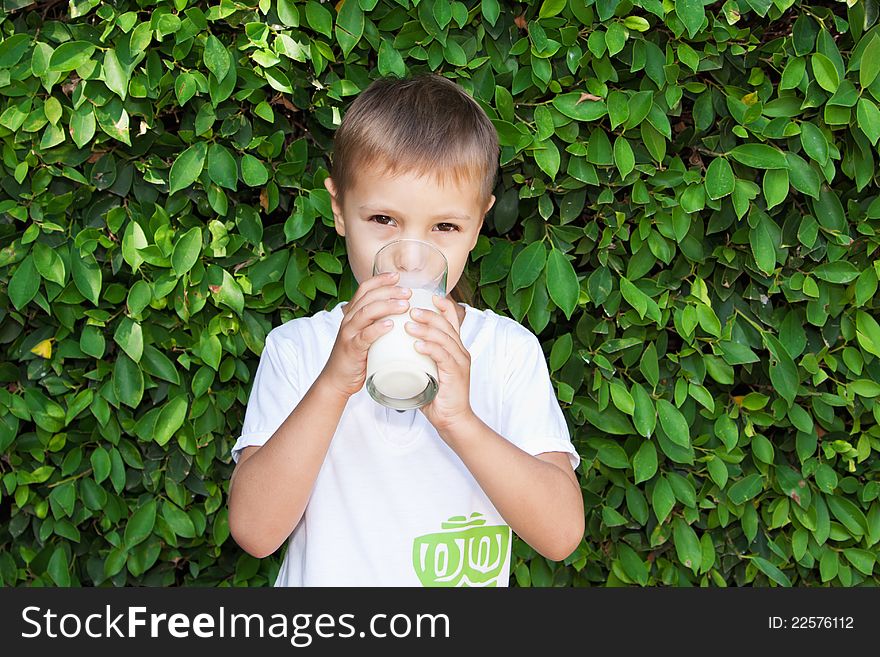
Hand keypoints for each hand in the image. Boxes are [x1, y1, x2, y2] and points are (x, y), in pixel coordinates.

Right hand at [319, 271, 411, 398]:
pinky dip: (377, 329)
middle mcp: (349, 320)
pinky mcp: (352, 349)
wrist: (337, 380)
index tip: (397, 275)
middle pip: (368, 297)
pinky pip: (364, 336)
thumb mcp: (366, 334)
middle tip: (408, 292)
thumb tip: (404, 313)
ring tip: (404, 305)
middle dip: (389, 291)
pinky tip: (390, 325)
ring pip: (367, 312)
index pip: (364, 289)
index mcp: (353, 314)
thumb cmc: (357, 356)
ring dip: (387, 306)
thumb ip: (378, 323)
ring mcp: (349, 334)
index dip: (380, 280)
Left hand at [405, 294, 474, 432]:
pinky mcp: (456, 374)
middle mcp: (460, 350)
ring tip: (408, 324)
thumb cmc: (436, 396)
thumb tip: (393, 347)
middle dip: (427, 313)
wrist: (452, 420)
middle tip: (409, 309)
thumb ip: (415, 358)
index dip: (440, 305)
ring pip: (444, 337)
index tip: (424, 296)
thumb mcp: (426, 370)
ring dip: (426, 328)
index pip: (451, 318)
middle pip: (446, 323)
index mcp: (454, 347)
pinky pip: (443, 356)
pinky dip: (430, 348)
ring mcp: (459, 362)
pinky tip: (417, 345)